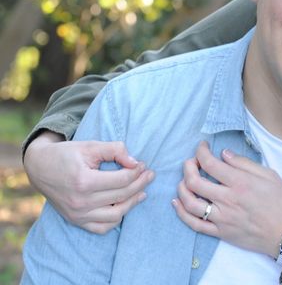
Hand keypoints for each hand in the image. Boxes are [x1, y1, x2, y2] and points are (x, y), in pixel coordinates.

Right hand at [23, 131, 154, 233]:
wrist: (40, 168)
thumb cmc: (67, 154)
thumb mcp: (91, 146)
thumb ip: (115, 150)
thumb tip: (135, 162)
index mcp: (84, 181)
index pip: (121, 180)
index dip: (137, 171)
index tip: (143, 164)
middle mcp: (80, 202)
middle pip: (122, 196)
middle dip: (140, 184)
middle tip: (150, 175)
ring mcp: (77, 214)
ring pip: (116, 215)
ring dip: (133, 203)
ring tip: (142, 191)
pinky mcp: (76, 221)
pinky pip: (102, 227)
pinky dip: (117, 219)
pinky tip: (125, 205)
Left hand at [173, 142, 281, 257]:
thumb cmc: (281, 202)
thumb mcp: (269, 175)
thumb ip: (245, 163)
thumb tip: (224, 154)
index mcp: (240, 183)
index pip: (210, 163)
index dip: (201, 151)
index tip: (202, 147)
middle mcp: (227, 200)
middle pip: (194, 181)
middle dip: (188, 167)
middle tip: (191, 162)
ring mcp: (222, 218)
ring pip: (190, 203)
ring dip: (182, 188)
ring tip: (184, 180)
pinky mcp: (220, 232)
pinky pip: (195, 224)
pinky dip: (182, 213)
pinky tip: (178, 202)